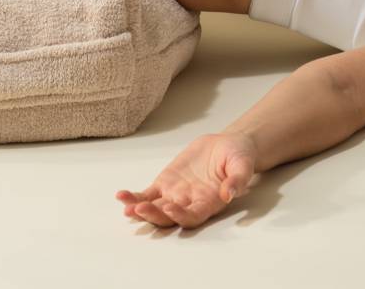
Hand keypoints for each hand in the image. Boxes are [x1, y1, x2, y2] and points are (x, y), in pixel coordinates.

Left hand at [116, 129, 259, 228]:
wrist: (226, 146)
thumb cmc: (238, 158)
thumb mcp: (243, 165)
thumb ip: (237, 179)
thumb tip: (230, 192)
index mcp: (208, 203)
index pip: (192, 216)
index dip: (180, 216)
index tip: (170, 209)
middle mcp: (189, 204)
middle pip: (168, 217)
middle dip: (153, 215)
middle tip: (139, 209)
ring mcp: (175, 195)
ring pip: (154, 208)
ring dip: (139, 210)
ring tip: (126, 207)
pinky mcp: (165, 183)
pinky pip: (147, 193)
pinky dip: (135, 196)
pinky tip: (121, 196)